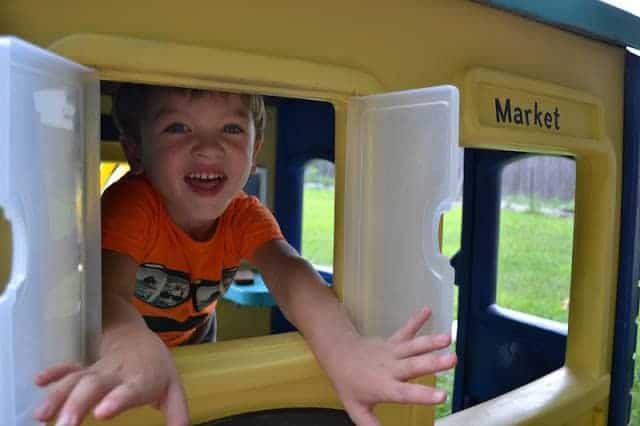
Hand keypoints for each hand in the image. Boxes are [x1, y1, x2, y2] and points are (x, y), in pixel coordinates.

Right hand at [33, 328, 189, 425]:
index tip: (102, 413)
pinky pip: (66, 369)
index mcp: (140, 380)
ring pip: (75, 380)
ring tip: (42, 416)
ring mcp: (96, 370)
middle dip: (77, 405)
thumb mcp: (172, 390)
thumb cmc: (156, 370)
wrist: (136, 336)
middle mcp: (116, 374)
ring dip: (58, 396)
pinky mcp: (82, 368)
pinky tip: (38, 381)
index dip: (117, 400)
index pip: (130, 390)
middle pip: (94, 386)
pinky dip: (53, 374)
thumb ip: (177, 414)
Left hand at [322, 307, 455, 425]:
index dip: (424, 395)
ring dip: (430, 341)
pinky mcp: (393, 341)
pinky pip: (405, 330)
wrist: (338, 355)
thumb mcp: (357, 409)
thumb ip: (372, 425)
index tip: (442, 396)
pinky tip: (427, 310)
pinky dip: (416, 320)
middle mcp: (391, 368)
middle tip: (452, 359)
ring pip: (414, 347)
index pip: (406, 393)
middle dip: (434, 363)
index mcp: (385, 387)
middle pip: (415, 366)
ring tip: (447, 337)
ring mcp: (393, 352)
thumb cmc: (349, 384)